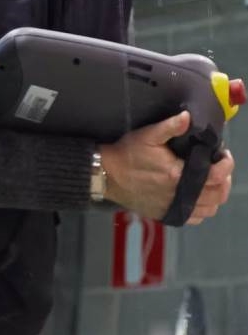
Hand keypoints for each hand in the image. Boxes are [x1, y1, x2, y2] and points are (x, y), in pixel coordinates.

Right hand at [101, 113, 234, 222]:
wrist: (108, 174)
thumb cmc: (127, 153)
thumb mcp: (147, 135)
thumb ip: (170, 126)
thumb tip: (188, 116)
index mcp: (178, 175)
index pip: (217, 175)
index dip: (226, 164)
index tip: (224, 154)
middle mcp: (181, 195)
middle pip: (218, 195)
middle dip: (224, 180)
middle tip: (219, 166)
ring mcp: (175, 208)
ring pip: (210, 209)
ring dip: (216, 195)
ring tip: (211, 181)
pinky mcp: (168, 215)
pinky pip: (196, 218)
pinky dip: (203, 208)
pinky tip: (198, 196)